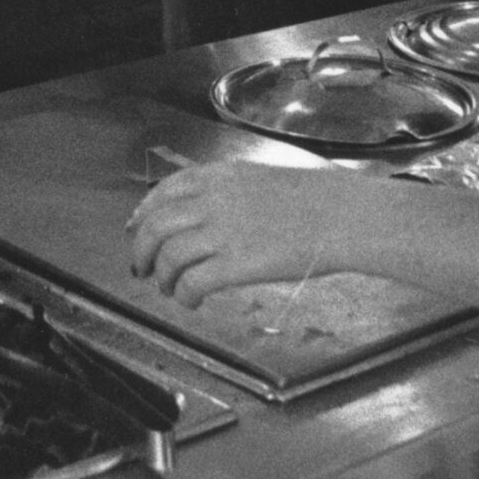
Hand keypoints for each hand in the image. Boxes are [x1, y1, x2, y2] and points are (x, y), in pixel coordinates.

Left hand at [128, 160, 364, 307]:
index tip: (135, 228)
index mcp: (218, 177)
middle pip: (155, 226)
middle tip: (142, 267)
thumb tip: (201, 212)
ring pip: (168, 256)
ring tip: (168, 289)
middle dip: (142, 250)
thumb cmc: (312, 200)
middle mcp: (213, 200)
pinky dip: (183, 295)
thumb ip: (226, 191)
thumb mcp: (259, 179)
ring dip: (162, 278)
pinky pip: (192, 282)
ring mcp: (223, 232)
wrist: (343, 216)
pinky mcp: (237, 264)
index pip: (163, 192)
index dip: (143, 213)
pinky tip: (192, 301)